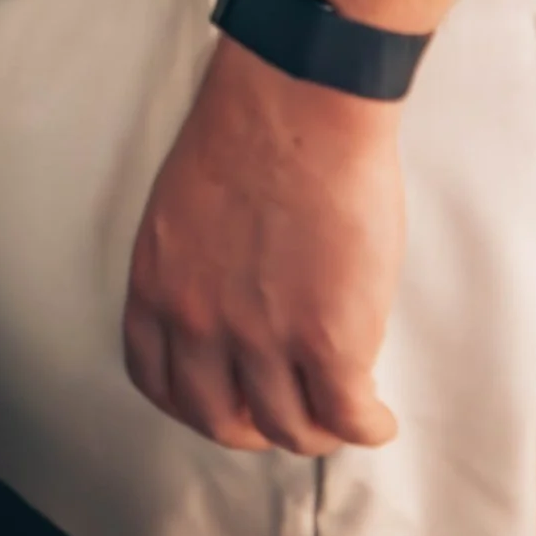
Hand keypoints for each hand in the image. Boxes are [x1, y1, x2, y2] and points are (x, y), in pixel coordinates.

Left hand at [123, 38, 402, 454]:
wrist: (298, 104)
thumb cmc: (251, 133)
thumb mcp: (184, 211)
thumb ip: (194, 267)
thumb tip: (226, 302)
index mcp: (157, 287)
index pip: (157, 380)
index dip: (194, 402)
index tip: (223, 400)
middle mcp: (200, 324)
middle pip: (218, 419)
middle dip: (252, 428)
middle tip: (283, 416)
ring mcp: (263, 339)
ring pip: (288, 428)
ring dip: (317, 431)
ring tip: (341, 414)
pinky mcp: (329, 342)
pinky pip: (348, 418)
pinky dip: (367, 428)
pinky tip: (377, 417)